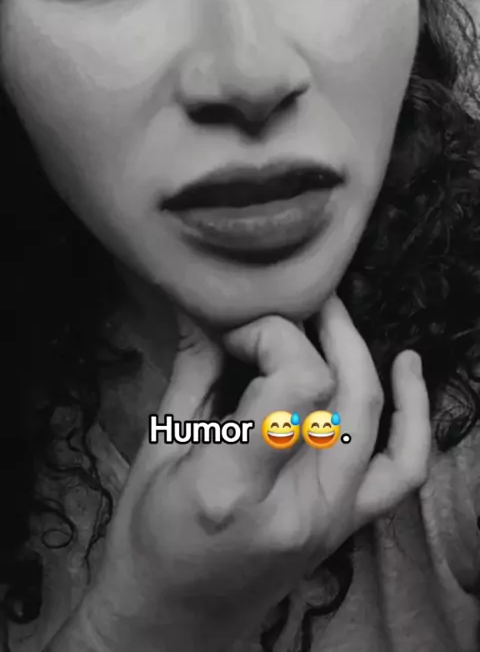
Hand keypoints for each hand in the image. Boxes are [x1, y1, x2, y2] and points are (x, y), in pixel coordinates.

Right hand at [61, 296, 430, 651]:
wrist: (172, 623)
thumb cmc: (149, 538)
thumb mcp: (157, 447)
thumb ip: (194, 370)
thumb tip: (208, 309)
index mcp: (233, 486)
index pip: (298, 383)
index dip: (274, 336)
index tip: (238, 335)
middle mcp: (295, 506)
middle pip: (340, 393)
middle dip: (319, 332)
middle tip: (289, 305)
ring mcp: (330, 521)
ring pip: (375, 419)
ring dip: (360, 354)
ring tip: (333, 316)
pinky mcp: (344, 527)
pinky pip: (404, 469)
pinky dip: (415, 416)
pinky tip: (406, 367)